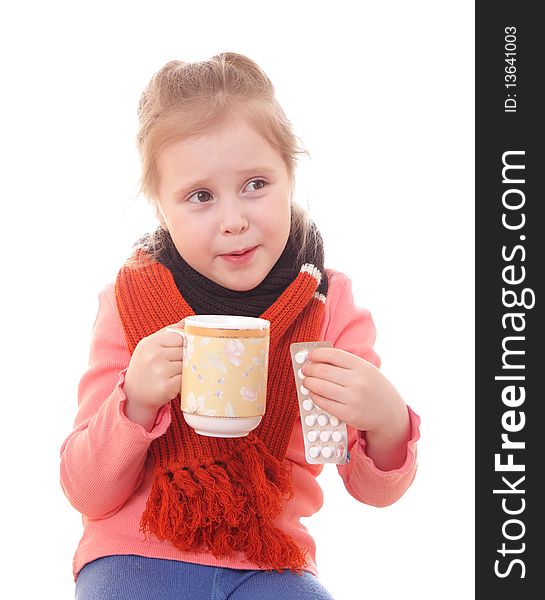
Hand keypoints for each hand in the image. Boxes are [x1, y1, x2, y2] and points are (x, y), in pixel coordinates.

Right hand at [123, 320, 185, 429]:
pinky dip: (186, 381)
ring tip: (176, 374)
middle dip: (187, 357)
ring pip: (188, 365)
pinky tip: (177, 383)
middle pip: (185, 351)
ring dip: (188, 370)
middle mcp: (153, 355)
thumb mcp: (151, 345)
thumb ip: (170, 331)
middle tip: (180, 364)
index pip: (180, 337)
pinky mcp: (166, 387)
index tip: (185, 350)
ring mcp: (159, 372)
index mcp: (150, 343)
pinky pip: (187, 379)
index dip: (186, 343)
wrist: (133, 395)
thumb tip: (190, 320)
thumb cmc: (145, 367)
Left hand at [301, 347, 409, 469]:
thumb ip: (346, 364)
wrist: (389, 413)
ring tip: (306, 381)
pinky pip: (324, 403)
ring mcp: (353, 399)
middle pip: (324, 371)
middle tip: (305, 370)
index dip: (318, 354)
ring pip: (321, 387)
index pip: (333, 355)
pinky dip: (314, 398)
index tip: (310, 356)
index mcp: (362, 366)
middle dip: (310, 369)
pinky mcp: (348, 414)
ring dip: (309, 383)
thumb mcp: (366, 370)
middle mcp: (358, 381)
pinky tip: (312, 394)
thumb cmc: (374, 388)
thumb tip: (318, 359)